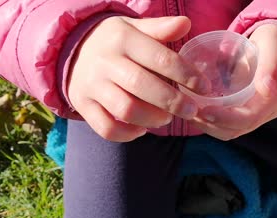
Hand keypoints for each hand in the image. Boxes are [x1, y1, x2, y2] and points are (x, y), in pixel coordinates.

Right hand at [68, 16, 206, 141]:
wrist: (72, 50)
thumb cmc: (115, 41)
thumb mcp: (134, 28)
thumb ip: (160, 29)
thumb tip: (186, 24)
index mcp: (123, 38)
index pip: (159, 58)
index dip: (186, 74)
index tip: (203, 87)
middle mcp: (105, 62)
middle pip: (141, 85)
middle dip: (172, 101)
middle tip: (191, 110)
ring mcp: (92, 85)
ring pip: (124, 109)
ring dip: (152, 118)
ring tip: (166, 118)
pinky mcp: (83, 105)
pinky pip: (105, 127)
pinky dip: (127, 134)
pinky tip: (142, 129)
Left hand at [189, 24, 276, 140]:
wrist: (275, 45)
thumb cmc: (273, 41)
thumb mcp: (274, 43)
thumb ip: (272, 63)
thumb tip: (267, 89)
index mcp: (275, 98)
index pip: (249, 118)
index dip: (226, 118)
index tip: (204, 111)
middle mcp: (266, 112)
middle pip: (236, 129)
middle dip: (211, 124)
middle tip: (189, 112)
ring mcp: (255, 114)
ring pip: (229, 131)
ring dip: (207, 126)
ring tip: (188, 114)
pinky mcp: (243, 113)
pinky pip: (225, 125)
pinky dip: (209, 122)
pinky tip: (193, 112)